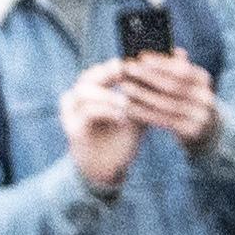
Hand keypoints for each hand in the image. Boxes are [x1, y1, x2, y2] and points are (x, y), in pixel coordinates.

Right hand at [59, 63, 146, 191]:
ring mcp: (72, 113)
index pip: (100, 70)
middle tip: (126, 73)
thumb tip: (162, 74)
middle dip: (108, 74)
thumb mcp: (136, 113)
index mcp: (91, 91)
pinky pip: (87, 113)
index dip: (116, 66)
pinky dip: (106, 111)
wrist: (108, 169)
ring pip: (84, 92)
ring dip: (108, 95)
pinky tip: (122, 117)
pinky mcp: (73, 129)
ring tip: (127, 102)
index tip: (136, 65)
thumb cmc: (123, 138)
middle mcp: (77, 98)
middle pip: (88, 76)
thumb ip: (144, 95)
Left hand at [113, 49, 219, 152]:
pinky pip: (163, 121)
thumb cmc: (187, 97)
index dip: (161, 63)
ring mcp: (199, 116)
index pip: (182, 69)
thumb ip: (177, 66)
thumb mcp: (187, 81)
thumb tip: (172, 49)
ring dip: (142, 95)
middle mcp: (205, 97)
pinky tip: (129, 107)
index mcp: (204, 80)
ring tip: (124, 87)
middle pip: (173, 86)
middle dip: (148, 77)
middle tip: (127, 69)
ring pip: (166, 104)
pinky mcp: (191, 132)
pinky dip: (144, 113)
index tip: (140, 57)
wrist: (206, 128)